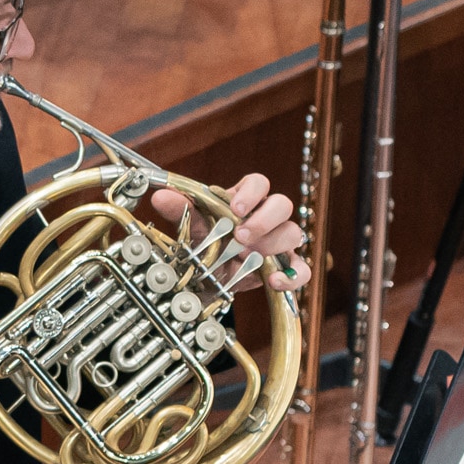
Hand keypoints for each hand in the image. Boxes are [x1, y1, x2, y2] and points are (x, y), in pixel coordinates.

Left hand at [147, 171, 308, 289]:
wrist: (210, 276)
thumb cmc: (206, 243)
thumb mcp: (192, 227)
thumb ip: (180, 211)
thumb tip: (161, 197)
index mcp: (246, 201)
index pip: (260, 183)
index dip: (252, 192)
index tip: (235, 208)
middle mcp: (266, 217)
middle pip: (282, 205)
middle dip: (263, 220)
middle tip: (240, 236)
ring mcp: (279, 241)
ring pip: (293, 233)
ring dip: (272, 245)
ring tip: (247, 256)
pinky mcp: (285, 266)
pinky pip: (302, 269)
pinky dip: (291, 276)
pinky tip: (273, 280)